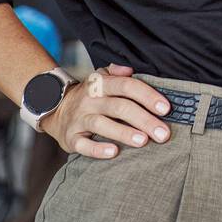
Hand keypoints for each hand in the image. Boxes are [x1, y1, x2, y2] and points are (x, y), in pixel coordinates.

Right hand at [41, 63, 173, 157]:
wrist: (55, 109)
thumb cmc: (91, 96)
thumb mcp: (101, 77)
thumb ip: (117, 72)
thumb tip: (130, 69)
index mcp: (101, 84)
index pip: (127, 86)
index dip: (147, 96)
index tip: (166, 108)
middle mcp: (90, 100)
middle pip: (120, 107)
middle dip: (144, 120)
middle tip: (163, 133)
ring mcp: (79, 119)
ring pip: (102, 125)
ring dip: (124, 133)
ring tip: (144, 141)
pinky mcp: (71, 138)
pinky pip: (84, 145)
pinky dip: (98, 150)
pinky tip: (114, 153)